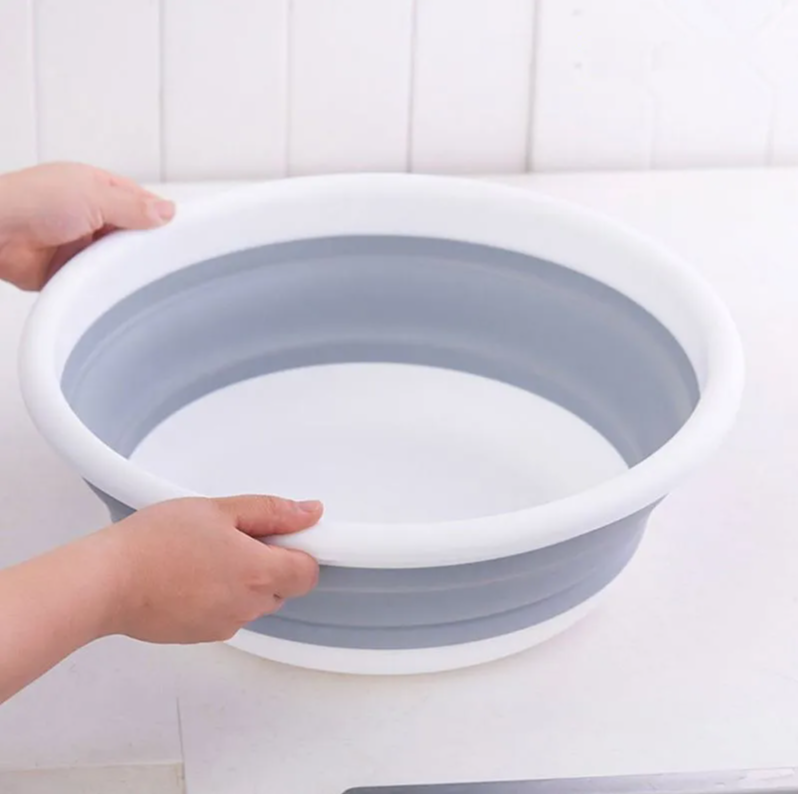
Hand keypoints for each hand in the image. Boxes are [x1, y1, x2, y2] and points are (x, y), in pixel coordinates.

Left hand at [0, 162, 174, 289]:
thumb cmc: (28, 201)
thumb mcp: (93, 195)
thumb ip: (133, 207)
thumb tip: (167, 211)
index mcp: (97, 188)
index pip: (141, 203)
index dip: (159, 217)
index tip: (177, 231)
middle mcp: (90, 216)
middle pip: (132, 235)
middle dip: (141, 245)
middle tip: (155, 255)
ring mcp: (80, 244)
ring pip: (118, 260)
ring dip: (121, 265)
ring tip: (129, 268)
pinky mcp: (71, 271)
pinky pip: (98, 281)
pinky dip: (104, 283)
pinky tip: (110, 283)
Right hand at [0, 495, 322, 701]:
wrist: (106, 583)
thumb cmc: (157, 541)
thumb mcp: (219, 510)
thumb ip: (271, 512)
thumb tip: (311, 513)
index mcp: (259, 573)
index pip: (309, 574)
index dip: (299, 551)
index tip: (277, 535)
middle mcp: (248, 607)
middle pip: (282, 588)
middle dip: (268, 564)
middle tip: (233, 537)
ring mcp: (225, 625)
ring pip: (254, 602)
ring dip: (243, 581)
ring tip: (205, 555)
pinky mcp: (201, 636)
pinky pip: (227, 614)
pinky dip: (219, 596)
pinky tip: (190, 576)